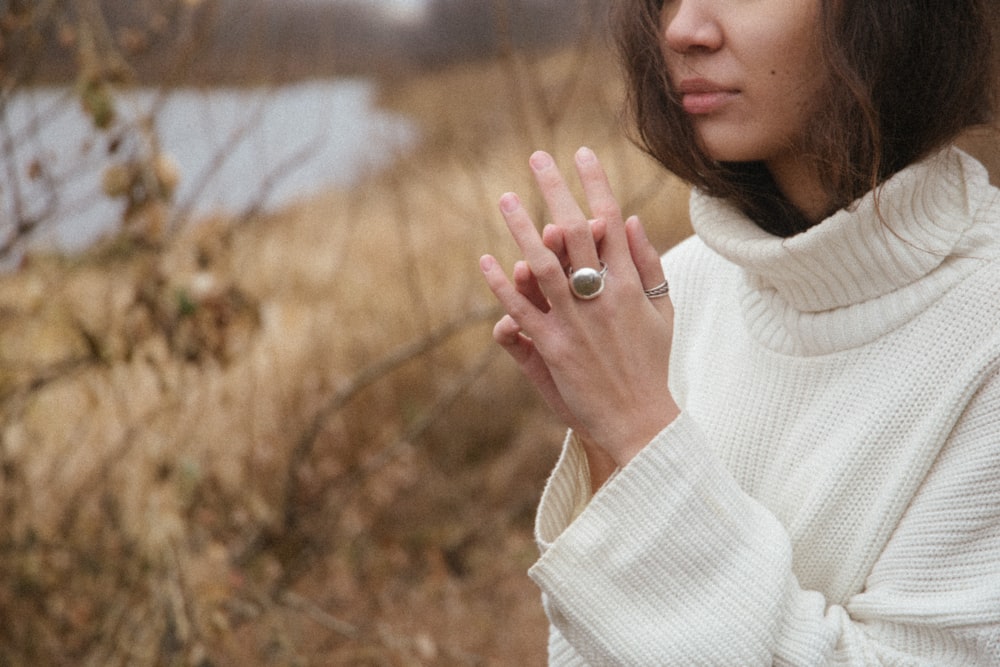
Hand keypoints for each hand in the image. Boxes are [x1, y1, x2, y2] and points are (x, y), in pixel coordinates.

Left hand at [480, 147, 679, 466]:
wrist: (640, 420)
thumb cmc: (651, 364)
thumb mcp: (663, 311)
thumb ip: (648, 265)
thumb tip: (630, 221)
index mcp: (631, 286)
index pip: (611, 222)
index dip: (595, 185)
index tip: (581, 154)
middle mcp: (603, 298)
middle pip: (577, 233)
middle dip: (556, 191)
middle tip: (537, 158)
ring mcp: (577, 323)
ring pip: (545, 267)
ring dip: (522, 230)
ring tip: (505, 198)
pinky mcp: (554, 350)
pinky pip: (523, 312)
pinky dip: (503, 287)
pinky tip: (487, 261)